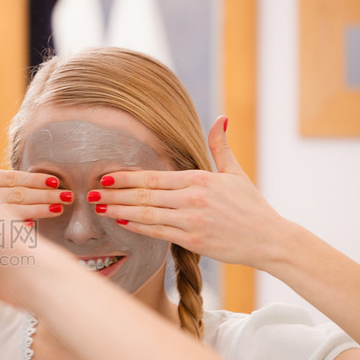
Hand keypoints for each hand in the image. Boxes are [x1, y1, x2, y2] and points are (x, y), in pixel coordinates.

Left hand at [89, 116, 285, 268]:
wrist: (269, 239)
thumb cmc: (251, 206)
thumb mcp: (235, 173)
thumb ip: (221, 146)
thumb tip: (221, 117)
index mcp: (199, 180)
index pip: (153, 177)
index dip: (125, 176)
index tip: (104, 176)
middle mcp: (192, 199)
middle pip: (144, 194)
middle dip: (114, 193)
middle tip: (90, 193)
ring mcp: (192, 221)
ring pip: (146, 214)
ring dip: (119, 210)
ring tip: (99, 208)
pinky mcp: (193, 241)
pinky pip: (158, 232)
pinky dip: (137, 227)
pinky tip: (121, 222)